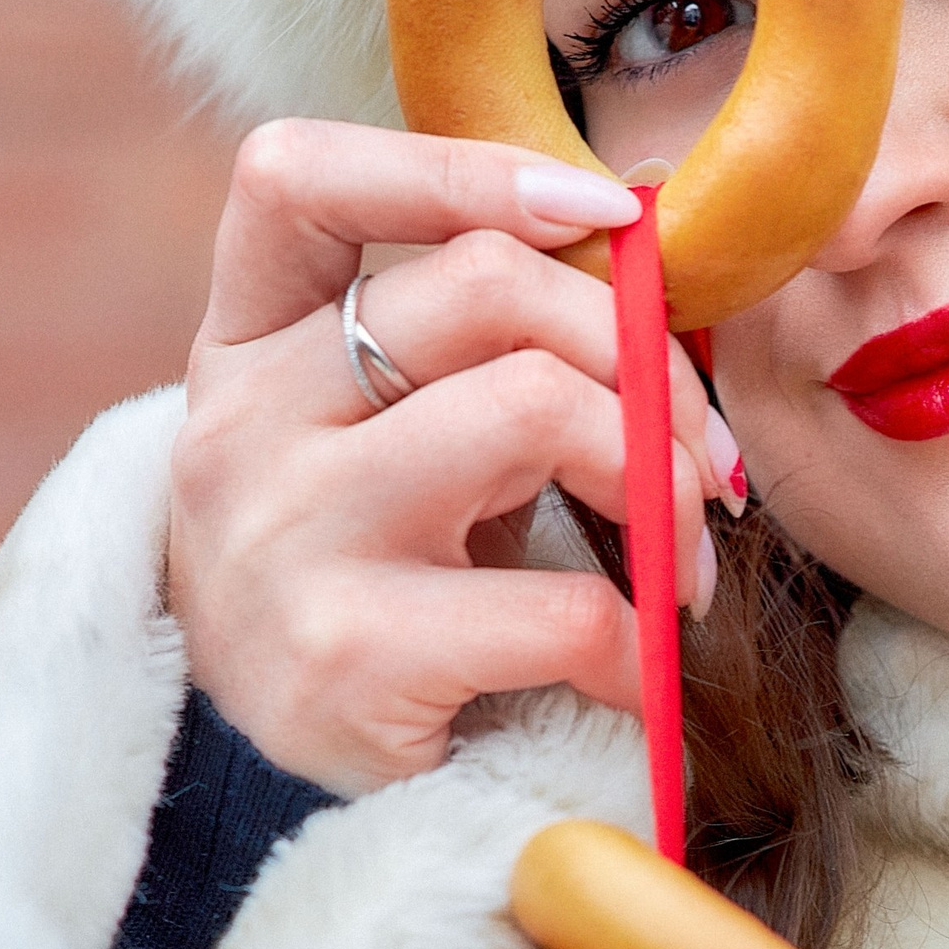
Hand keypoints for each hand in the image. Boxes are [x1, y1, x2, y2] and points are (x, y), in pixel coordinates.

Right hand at [166, 121, 741, 795]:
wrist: (286, 782)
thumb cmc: (375, 584)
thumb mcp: (381, 442)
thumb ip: (467, 346)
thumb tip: (647, 255)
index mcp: (245, 348)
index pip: (295, 179)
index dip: (457, 166)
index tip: (601, 210)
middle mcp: (245, 426)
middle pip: (482, 286)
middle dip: (639, 354)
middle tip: (703, 456)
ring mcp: (288, 537)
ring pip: (533, 408)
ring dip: (660, 481)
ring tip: (685, 559)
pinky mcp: (346, 656)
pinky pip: (563, 606)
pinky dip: (643, 642)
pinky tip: (643, 674)